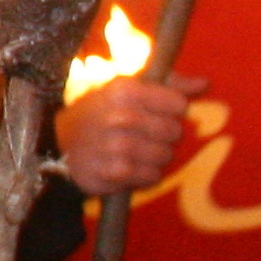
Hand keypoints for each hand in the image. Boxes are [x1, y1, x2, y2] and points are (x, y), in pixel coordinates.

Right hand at [57, 75, 204, 197]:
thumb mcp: (126, 89)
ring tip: (135, 152)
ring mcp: (115, 145)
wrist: (56, 144)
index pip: (178, 104)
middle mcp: (119, 116)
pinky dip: (145, 174)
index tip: (153, 113)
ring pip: (165, 155)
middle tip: (142, 135)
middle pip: (174, 131)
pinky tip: (130, 167)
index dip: (170, 111)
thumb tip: (204, 84)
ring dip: (155, 157)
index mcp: (124, 90)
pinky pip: (151, 176)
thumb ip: (168, 85)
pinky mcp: (113, 171)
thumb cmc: (100, 113)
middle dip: (163, 136)